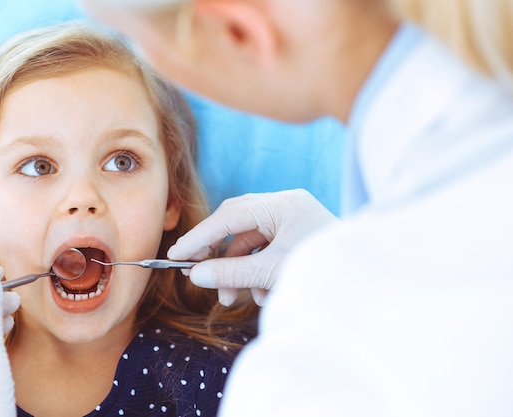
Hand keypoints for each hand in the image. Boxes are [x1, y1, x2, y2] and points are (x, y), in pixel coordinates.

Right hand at [168, 189, 336, 305]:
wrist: (364, 288)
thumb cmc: (324, 273)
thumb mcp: (273, 273)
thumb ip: (232, 273)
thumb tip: (195, 275)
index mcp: (283, 204)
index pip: (230, 215)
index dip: (200, 237)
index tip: (177, 255)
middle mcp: (286, 207)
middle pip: (236, 225)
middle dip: (218, 255)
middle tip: (196, 275)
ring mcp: (291, 222)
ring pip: (249, 243)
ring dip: (238, 271)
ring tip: (231, 299)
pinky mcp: (293, 238)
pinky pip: (264, 252)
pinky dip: (256, 273)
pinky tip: (261, 295)